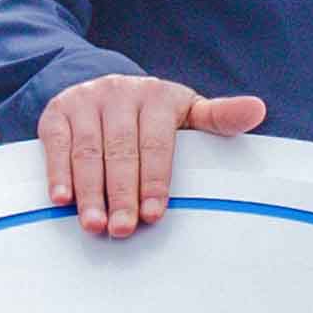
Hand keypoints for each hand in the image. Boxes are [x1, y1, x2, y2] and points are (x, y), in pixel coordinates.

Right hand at [35, 74, 265, 237]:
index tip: (153, 214)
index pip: (156, 143)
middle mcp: (120, 93)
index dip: (154, 181)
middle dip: (122, 193)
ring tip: (94, 224)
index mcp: (158, 96)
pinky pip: (55, 143)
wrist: (103, 84)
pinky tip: (62, 199)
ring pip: (88, 151)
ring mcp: (86, 100)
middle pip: (121, 151)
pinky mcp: (57, 111)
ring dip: (90, 191)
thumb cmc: (153, 112)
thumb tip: (257, 110)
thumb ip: (219, 117)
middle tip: (123, 228)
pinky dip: (58, 172)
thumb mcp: (187, 111)